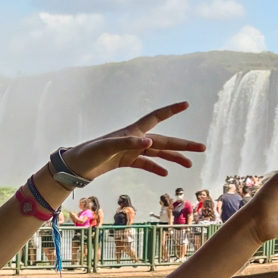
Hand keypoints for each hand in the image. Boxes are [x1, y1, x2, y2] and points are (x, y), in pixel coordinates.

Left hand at [62, 102, 204, 179]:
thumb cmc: (90, 152)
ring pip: (158, 153)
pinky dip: (156, 168)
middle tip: (202, 148)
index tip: (186, 104)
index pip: (156, 117)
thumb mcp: (108, 147)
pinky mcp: (125, 161)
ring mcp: (131, 150)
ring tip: (190, 164)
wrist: (76, 166)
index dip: (171, 110)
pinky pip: (146, 164)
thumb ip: (129, 143)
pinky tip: (166, 173)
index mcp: (133, 131)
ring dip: (174, 158)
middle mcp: (135, 139)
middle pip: (164, 140)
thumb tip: (150, 142)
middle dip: (183, 145)